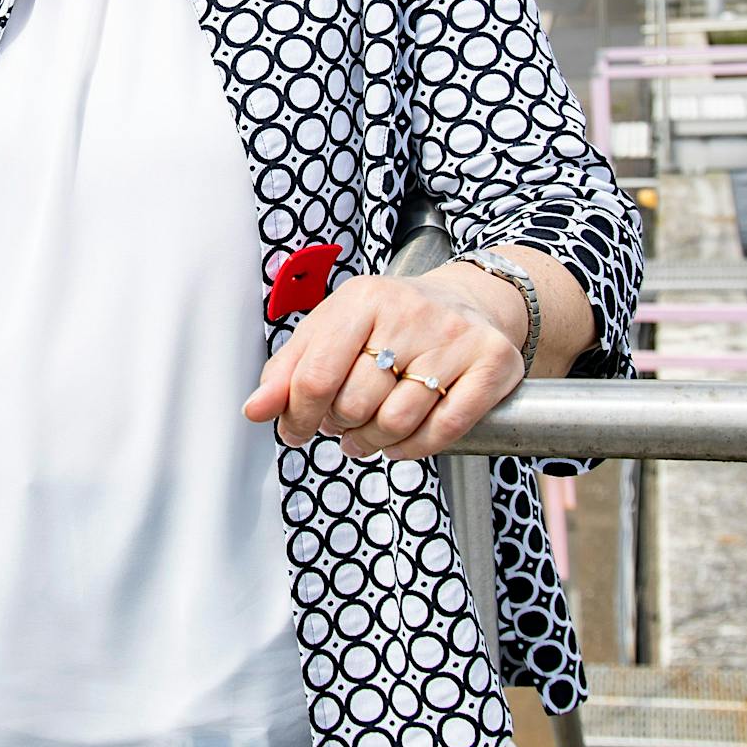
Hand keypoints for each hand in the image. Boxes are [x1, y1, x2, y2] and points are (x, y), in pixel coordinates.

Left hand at [240, 272, 524, 461]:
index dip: (297, 416)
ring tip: (370, 433)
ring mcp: (454, 338)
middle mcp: (410, 312)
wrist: (470, 301)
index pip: (314, 376)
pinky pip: (445, 429)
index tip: (296, 429)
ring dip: (375, 442)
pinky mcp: (491, 363)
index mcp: (362, 299)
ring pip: (397, 421)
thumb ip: (289, 369)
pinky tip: (403, 440)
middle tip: (345, 421)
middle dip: (341, 426)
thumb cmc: (392, 323)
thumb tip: (255, 410)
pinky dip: (416, 447)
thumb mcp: (334, 329)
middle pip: (354, 403)